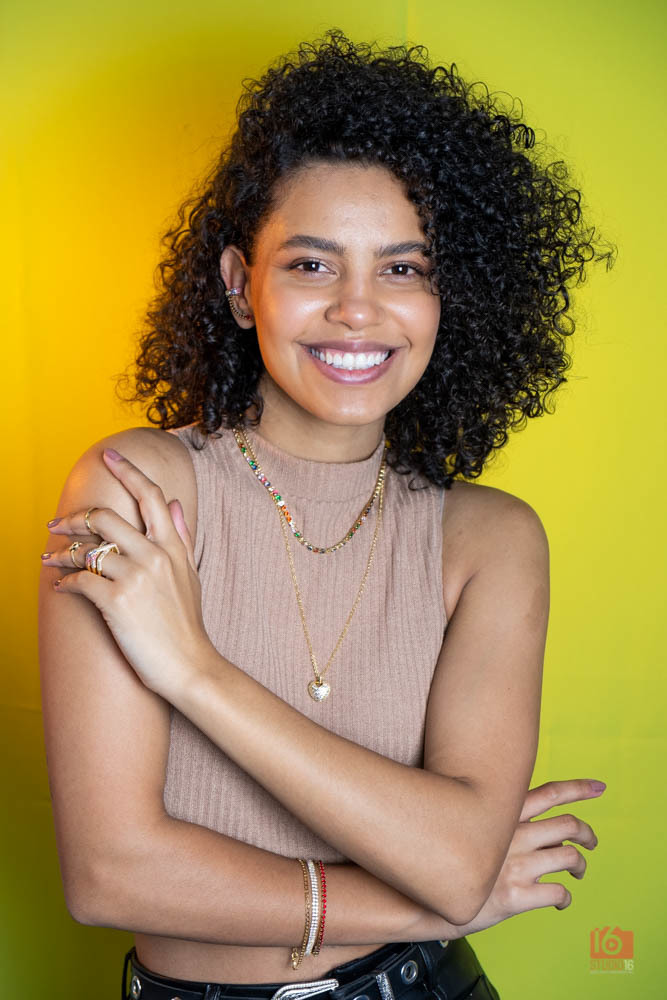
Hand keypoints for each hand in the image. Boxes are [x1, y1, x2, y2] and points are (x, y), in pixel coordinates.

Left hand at [42, 447, 211, 700]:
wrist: (189, 666)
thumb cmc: (186, 625)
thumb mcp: (189, 575)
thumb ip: (180, 536)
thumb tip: (175, 503)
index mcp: (172, 547)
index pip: (150, 496)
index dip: (128, 471)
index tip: (108, 456)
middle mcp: (154, 556)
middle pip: (106, 517)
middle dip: (74, 518)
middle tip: (55, 524)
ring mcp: (135, 578)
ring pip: (87, 550)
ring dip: (61, 554)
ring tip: (49, 560)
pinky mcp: (116, 602)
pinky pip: (80, 581)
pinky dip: (64, 583)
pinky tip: (61, 588)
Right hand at [443, 778, 604, 938]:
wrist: (425, 896)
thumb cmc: (449, 858)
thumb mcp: (470, 824)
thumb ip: (497, 817)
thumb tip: (525, 816)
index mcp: (503, 815)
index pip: (549, 793)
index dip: (578, 788)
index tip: (599, 787)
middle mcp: (513, 835)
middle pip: (568, 826)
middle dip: (587, 834)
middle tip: (591, 842)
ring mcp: (515, 866)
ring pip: (569, 858)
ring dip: (580, 865)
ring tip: (578, 872)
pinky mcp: (515, 896)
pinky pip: (557, 893)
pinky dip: (565, 898)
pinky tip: (560, 900)